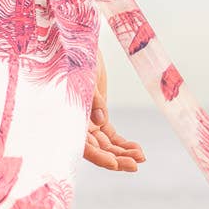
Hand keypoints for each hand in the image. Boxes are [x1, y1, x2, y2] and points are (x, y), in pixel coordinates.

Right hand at [83, 44, 146, 172]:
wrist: (76, 44)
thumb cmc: (73, 60)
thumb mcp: (81, 77)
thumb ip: (91, 101)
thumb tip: (100, 122)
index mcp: (67, 118)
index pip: (82, 145)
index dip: (98, 157)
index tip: (114, 164)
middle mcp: (76, 124)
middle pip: (96, 150)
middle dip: (116, 159)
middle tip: (135, 164)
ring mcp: (88, 121)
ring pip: (106, 145)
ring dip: (123, 153)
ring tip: (141, 157)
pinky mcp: (98, 114)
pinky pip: (111, 135)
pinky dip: (124, 143)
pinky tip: (138, 149)